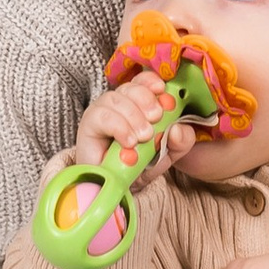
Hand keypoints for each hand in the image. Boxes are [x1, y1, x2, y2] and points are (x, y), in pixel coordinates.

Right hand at [75, 65, 191, 175]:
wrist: (117, 188)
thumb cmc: (140, 166)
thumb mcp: (168, 153)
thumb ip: (180, 141)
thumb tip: (178, 128)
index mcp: (137, 102)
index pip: (141, 80)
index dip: (150, 80)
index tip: (161, 89)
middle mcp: (118, 103)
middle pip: (129, 87)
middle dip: (145, 100)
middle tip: (156, 118)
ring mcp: (101, 112)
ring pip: (115, 99)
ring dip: (133, 116)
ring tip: (143, 137)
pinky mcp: (88, 125)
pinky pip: (103, 116)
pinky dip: (119, 126)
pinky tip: (129, 142)